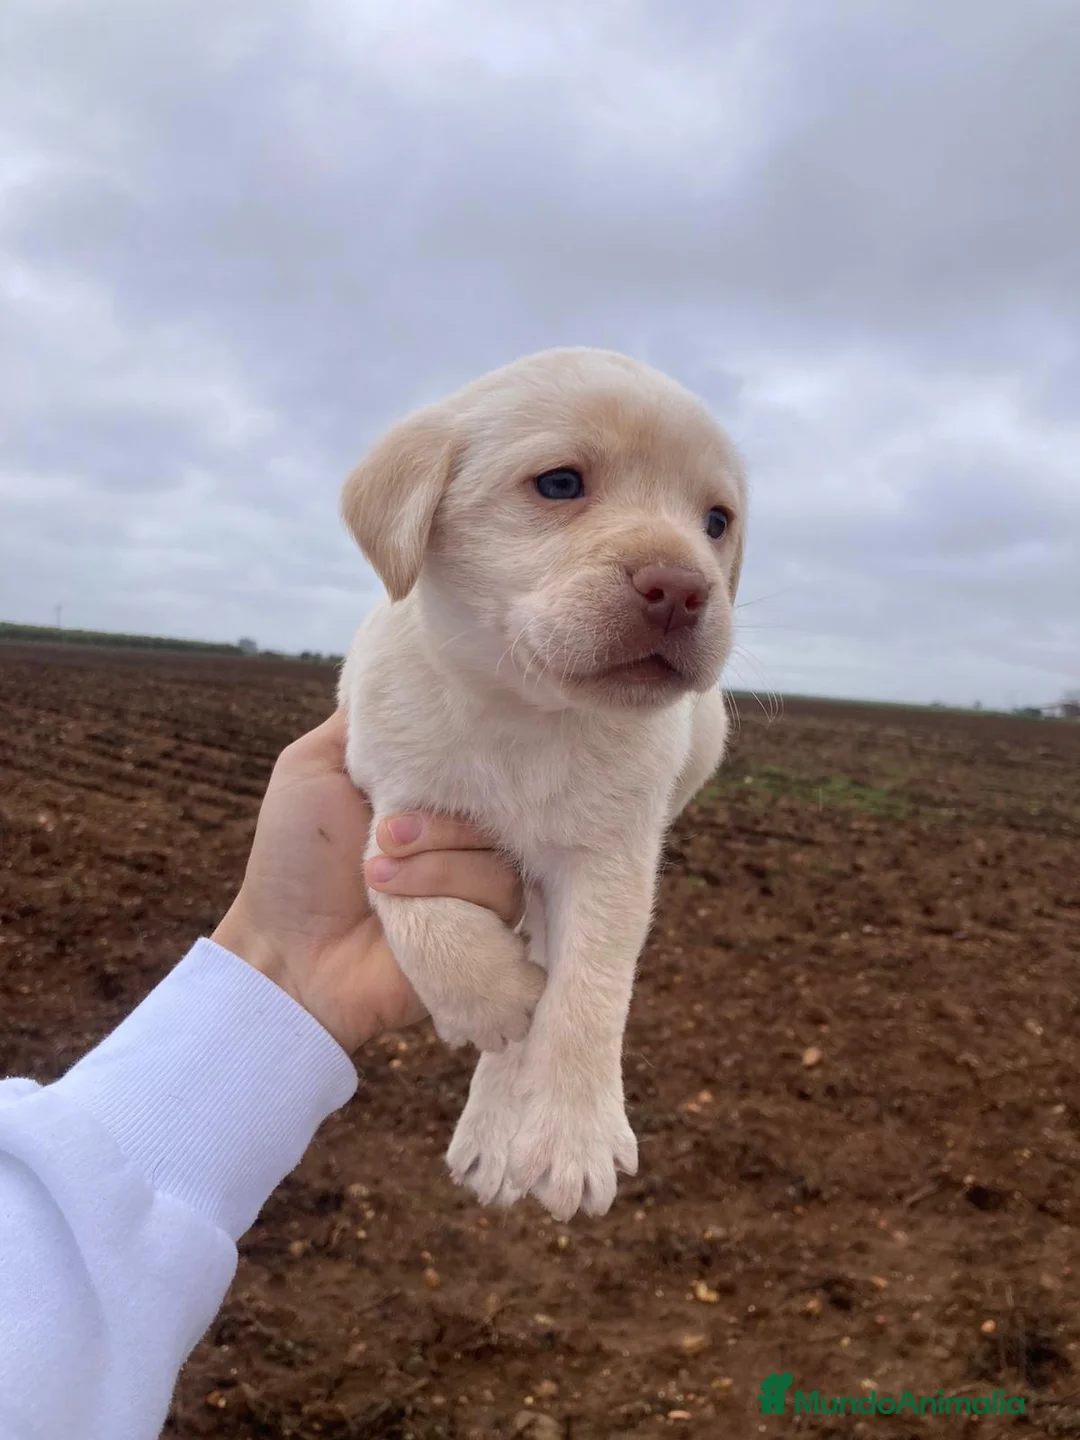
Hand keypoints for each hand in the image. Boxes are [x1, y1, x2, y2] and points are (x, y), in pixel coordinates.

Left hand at [212, 710, 521, 1052]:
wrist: (286, 954)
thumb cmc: (293, 861)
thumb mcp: (312, 765)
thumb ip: (362, 721)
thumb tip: (405, 665)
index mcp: (429, 793)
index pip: (477, 755)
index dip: (460, 752)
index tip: (431, 754)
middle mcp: (461, 834)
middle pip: (496, 799)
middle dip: (436, 815)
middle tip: (382, 832)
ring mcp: (476, 882)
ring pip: (499, 847)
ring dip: (434, 855)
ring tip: (377, 871)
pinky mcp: (487, 929)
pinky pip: (500, 892)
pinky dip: (445, 888)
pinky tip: (397, 901)